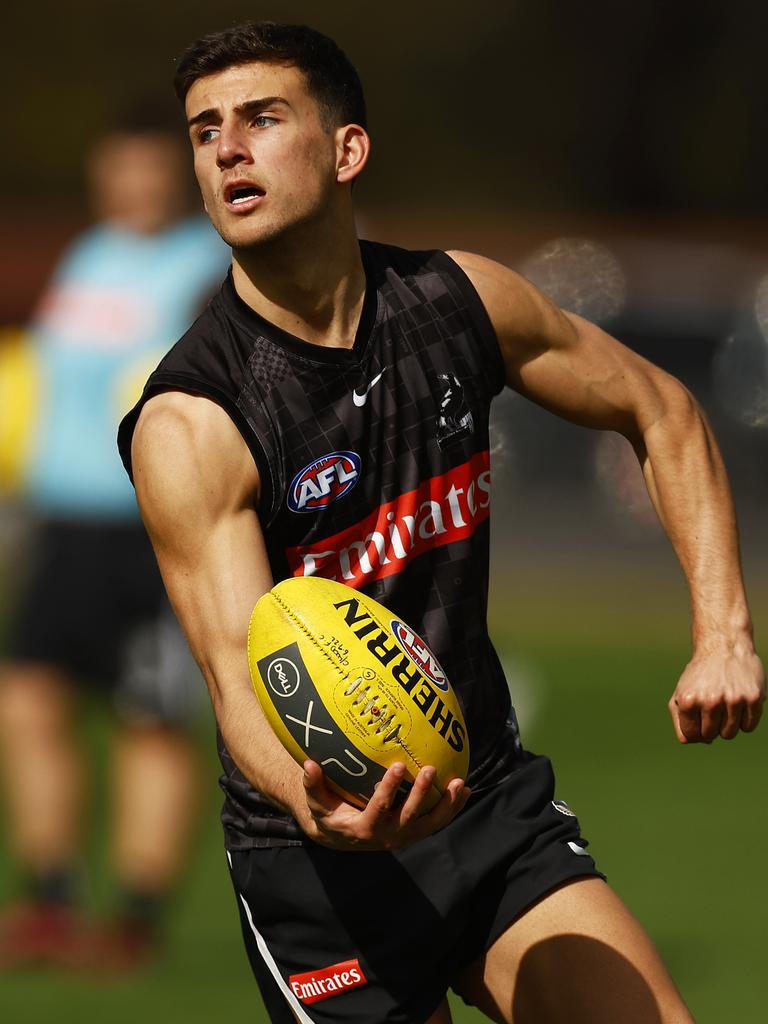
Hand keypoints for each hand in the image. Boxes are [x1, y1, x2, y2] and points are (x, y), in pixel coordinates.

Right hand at [296, 760, 469, 850]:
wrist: (344, 838)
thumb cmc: (330, 814)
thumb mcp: (318, 802)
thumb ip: (313, 785)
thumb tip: (309, 763)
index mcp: (364, 829)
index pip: (378, 810)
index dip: (389, 790)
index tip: (397, 766)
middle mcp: (388, 836)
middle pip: (410, 817)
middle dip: (422, 794)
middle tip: (430, 769)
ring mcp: (405, 836)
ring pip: (430, 824)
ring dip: (447, 805)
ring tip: (461, 784)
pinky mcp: (416, 833)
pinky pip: (438, 822)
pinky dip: (452, 808)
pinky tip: (465, 790)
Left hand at [668, 644, 765, 742]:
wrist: (724, 646)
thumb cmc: (700, 674)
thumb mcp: (681, 691)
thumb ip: (680, 718)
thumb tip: (690, 740)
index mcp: (688, 700)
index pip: (690, 735)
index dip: (695, 730)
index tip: (698, 718)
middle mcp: (709, 701)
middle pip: (710, 736)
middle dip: (710, 727)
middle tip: (712, 709)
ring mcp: (732, 700)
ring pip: (729, 734)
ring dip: (727, 725)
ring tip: (725, 706)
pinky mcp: (752, 698)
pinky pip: (748, 727)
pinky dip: (744, 720)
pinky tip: (739, 705)